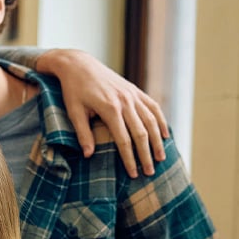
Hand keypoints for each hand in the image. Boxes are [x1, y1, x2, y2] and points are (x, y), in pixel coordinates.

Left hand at [39, 49, 168, 177]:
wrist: (79, 65)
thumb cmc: (73, 90)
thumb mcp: (73, 111)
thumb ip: (83, 133)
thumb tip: (88, 156)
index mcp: (110, 108)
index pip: (124, 140)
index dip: (130, 158)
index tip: (133, 173)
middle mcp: (125, 102)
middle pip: (141, 133)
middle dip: (146, 154)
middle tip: (149, 172)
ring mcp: (132, 95)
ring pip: (151, 121)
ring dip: (157, 141)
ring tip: (161, 158)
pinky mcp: (135, 90)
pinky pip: (153, 107)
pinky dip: (160, 121)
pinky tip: (165, 134)